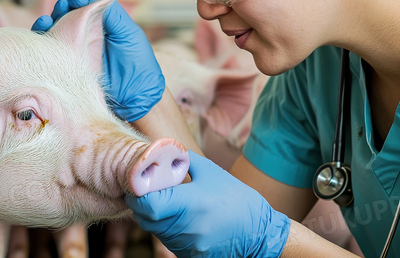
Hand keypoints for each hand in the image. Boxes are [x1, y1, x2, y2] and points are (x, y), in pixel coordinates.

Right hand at [32, 0, 164, 121]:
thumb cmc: (138, 64)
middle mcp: (86, 37)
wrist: (136, 98)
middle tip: (66, 5)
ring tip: (49, 18)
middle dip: (63, 7)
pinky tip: (44, 31)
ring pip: (55, 32)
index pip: (84, 7)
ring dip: (49, 20)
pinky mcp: (66, 68)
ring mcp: (75, 52)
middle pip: (66, 17)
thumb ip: (112, 12)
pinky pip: (50, 51)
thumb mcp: (127, 32)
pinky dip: (43, 39)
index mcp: (101, 27)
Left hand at [125, 152, 289, 257]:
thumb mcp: (212, 173)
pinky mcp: (190, 255)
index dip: (138, 193)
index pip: (148, 203)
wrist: (260, 234)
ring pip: (154, 231)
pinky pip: (167, 241)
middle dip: (142, 204)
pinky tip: (177, 218)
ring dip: (152, 217)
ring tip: (163, 203)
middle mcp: (186, 227)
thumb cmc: (238, 200)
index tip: (139, 183)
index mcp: (191, 203)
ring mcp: (188, 244)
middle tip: (146, 191)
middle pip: (146, 218)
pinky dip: (165, 229)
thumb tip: (164, 152)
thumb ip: (186, 162)